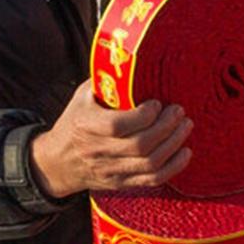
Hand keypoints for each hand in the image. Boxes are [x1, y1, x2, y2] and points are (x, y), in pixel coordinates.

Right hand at [30, 83, 193, 198]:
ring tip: (185, 126)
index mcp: (86, 126)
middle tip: (179, 111)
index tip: (157, 103)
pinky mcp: (120, 183)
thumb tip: (132, 60)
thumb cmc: (75, 122)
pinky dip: (173, 167)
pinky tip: (185, 152)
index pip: (117, 125)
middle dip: (166, 127)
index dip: (143, 116)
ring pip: (149, 163)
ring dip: (173, 144)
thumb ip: (105, 82)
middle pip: (139, 145)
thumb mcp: (82, 97)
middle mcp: (98, 151)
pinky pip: (152, 180)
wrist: (58, 162)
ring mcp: (110, 170)